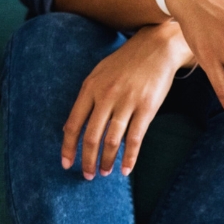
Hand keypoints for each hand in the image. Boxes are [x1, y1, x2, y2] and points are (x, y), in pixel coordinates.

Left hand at [62, 20, 193, 178]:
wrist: (156, 47)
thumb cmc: (126, 62)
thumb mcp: (99, 74)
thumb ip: (87, 98)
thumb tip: (71, 126)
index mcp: (90, 88)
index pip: (73, 124)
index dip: (68, 147)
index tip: (66, 164)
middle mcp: (106, 96)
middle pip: (91, 136)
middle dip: (87, 160)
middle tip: (87, 175)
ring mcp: (126, 102)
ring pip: (111, 140)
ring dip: (106, 161)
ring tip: (104, 173)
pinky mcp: (146, 108)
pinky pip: (135, 139)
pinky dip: (129, 157)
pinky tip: (126, 170)